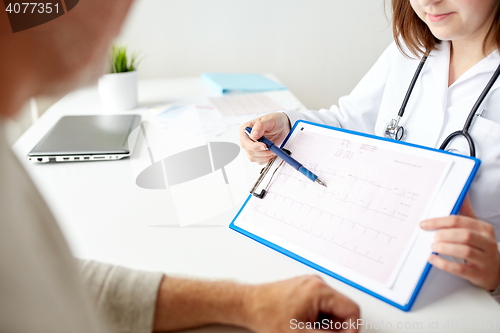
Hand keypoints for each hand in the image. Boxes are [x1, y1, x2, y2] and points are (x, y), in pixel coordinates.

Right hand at [239, 112, 290, 164]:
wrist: (282, 126)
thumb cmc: (275, 120)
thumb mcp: (269, 120)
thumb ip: (260, 126)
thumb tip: (253, 135)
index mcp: (245, 129)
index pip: (244, 141)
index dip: (253, 146)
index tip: (264, 146)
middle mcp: (246, 139)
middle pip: (249, 151)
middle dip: (261, 152)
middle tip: (272, 150)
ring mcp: (251, 147)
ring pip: (253, 158)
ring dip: (265, 156)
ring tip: (274, 151)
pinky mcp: (257, 153)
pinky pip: (259, 161)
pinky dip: (266, 159)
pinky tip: (272, 153)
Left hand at [245, 275, 359, 332]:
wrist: (247, 304)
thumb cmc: (266, 314)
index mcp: (319, 290)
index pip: (352, 310)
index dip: (351, 329)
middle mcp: (317, 284)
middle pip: (342, 309)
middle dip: (336, 328)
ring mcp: (310, 285)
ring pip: (332, 309)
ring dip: (326, 325)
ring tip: (307, 331)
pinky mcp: (304, 290)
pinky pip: (321, 305)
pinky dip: (318, 319)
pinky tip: (304, 326)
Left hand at [420, 196, 499, 290]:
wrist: (496, 271)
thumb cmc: (480, 247)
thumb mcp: (476, 229)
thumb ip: (465, 213)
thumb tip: (461, 193)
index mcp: (484, 229)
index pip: (459, 221)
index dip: (439, 222)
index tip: (424, 224)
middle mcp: (487, 243)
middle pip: (464, 235)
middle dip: (444, 235)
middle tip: (432, 237)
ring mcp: (485, 259)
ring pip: (464, 251)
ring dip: (444, 248)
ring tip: (433, 247)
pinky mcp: (478, 273)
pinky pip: (460, 269)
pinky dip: (443, 264)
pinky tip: (433, 259)